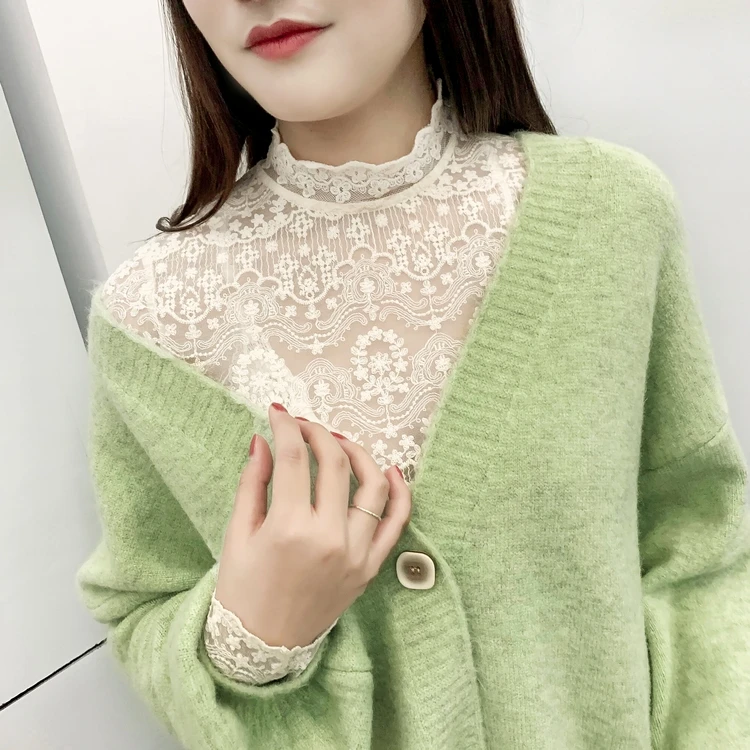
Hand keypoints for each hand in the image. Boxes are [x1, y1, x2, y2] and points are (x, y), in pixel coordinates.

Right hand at [215, 403, 411, 648]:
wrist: (261, 646)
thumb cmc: (242, 590)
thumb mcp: (237, 534)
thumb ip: (252, 483)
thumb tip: (264, 440)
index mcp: (289, 528)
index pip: (294, 458)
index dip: (286, 426)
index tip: (278, 413)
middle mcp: (328, 537)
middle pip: (335, 464)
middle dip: (318, 434)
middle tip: (303, 426)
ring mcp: (355, 553)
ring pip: (373, 487)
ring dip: (358, 454)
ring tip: (338, 443)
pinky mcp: (369, 567)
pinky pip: (396, 523)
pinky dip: (399, 493)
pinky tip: (389, 471)